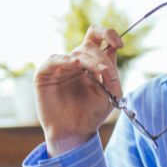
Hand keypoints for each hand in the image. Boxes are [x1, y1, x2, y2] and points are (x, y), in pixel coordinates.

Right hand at [35, 26, 123, 156]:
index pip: (99, 38)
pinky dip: (64, 59)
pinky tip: (75, 63)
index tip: (120, 44)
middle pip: (89, 46)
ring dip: (89, 60)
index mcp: (92, 63)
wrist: (74, 132)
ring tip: (98, 72)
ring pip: (76, 53)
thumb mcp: (110, 95)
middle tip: (106, 73)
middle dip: (101, 58)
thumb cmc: (91, 114)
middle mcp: (76, 62)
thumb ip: (112, 74)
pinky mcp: (45, 75)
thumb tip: (112, 51)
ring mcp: (60, 67)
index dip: (109, 34)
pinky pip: (53, 60)